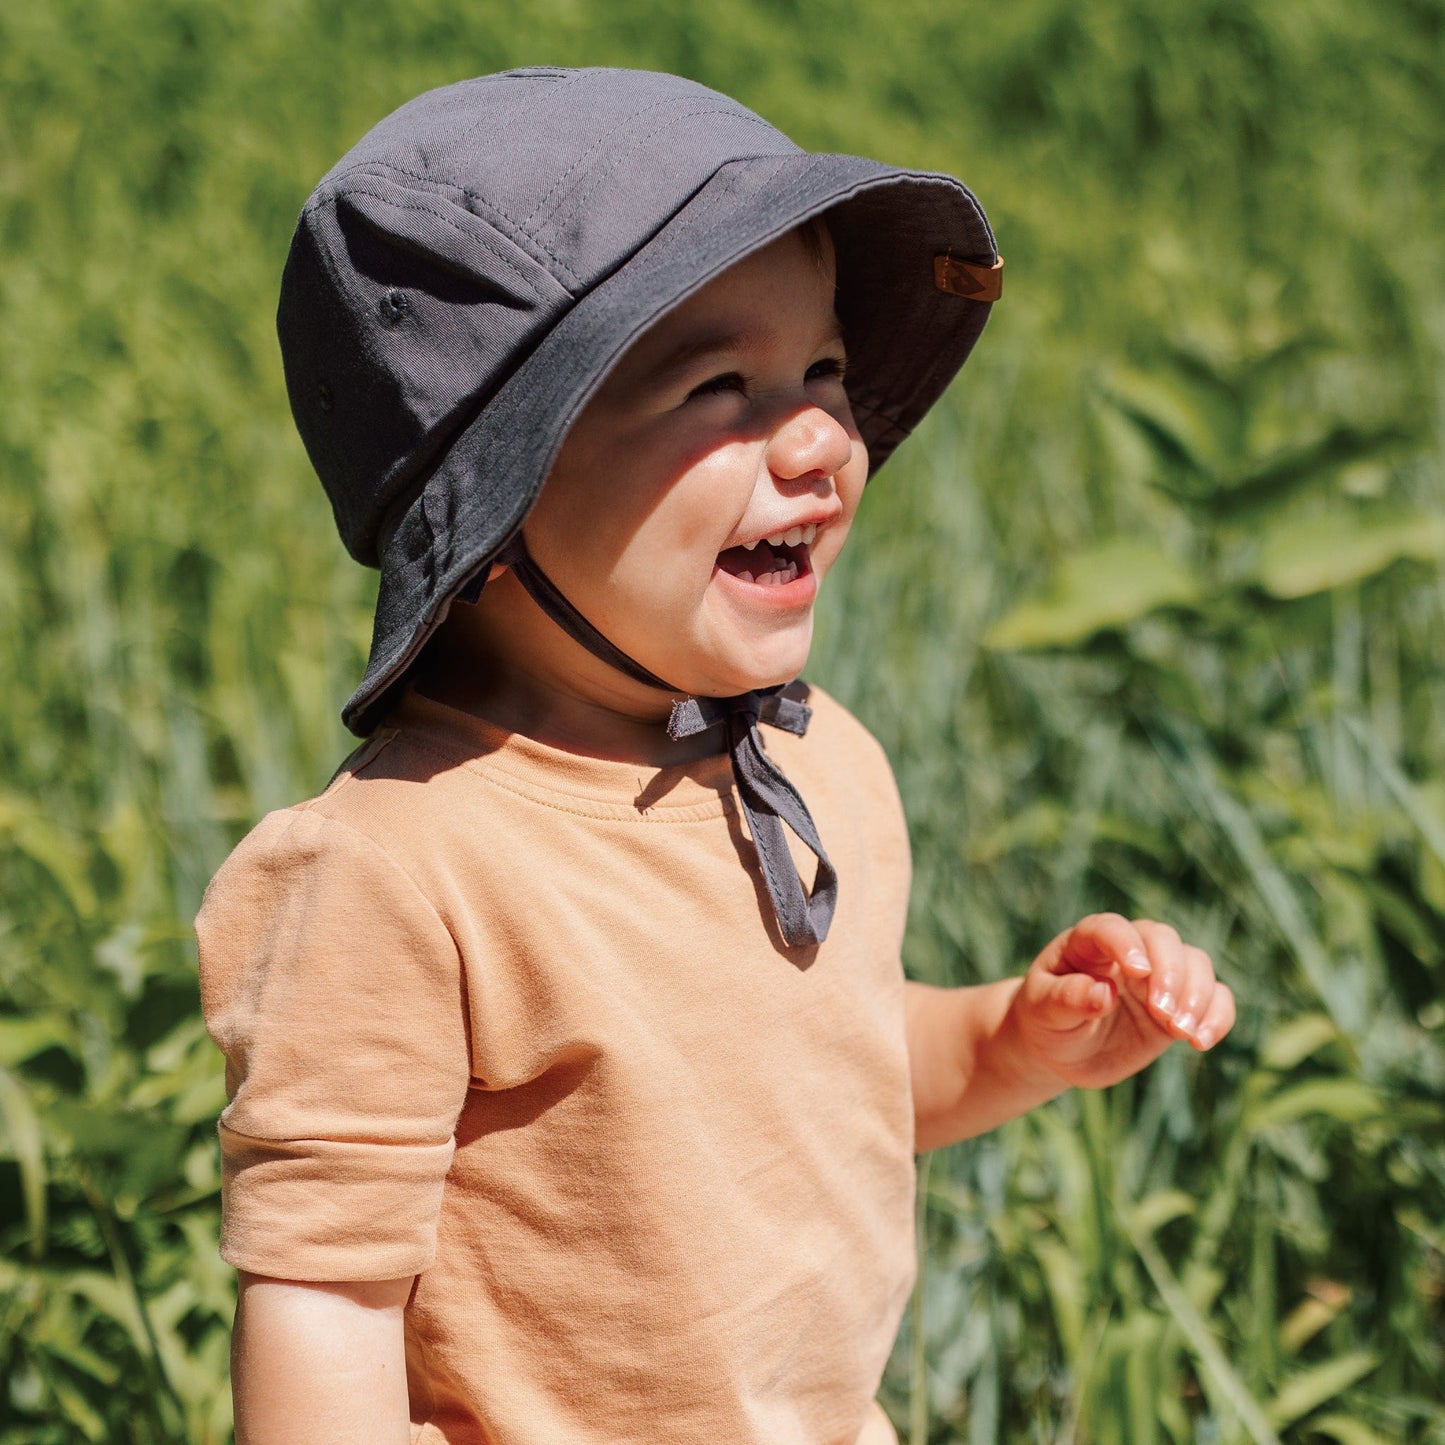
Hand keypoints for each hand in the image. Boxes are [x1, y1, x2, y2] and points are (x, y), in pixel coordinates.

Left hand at [1007, 913, 1234, 1091]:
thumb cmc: (1046, 1021)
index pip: (1111, 928)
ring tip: (1182, 1033)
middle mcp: (1129, 951)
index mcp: (1087, 943)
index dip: (1127, 943)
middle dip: (1171, 974)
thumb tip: (1102, 992)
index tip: (1138, 972)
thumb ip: (1068, 999)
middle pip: (1163, 939)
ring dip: (1198, 996)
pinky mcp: (1179, 1005)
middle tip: (1164, 1015)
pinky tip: (1201, 1041)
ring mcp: (1158, 977)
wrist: (1062, 1049)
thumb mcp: (1043, 1012)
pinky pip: (1215, 998)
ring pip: (1196, 963)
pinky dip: (1218, 1016)